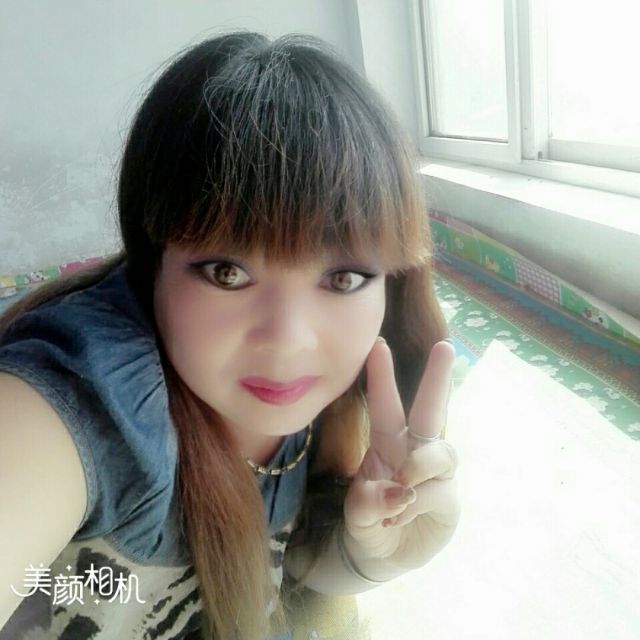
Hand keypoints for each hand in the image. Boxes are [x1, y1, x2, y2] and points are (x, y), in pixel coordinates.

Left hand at [342, 337, 459, 572]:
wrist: (382, 557)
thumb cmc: (366, 521)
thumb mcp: (356, 512)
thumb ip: (369, 502)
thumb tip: (401, 490)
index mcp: (387, 442)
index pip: (386, 405)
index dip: (382, 376)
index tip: (378, 344)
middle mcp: (414, 450)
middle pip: (431, 411)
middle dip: (437, 379)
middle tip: (444, 347)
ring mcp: (436, 474)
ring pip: (440, 451)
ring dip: (419, 464)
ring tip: (402, 484)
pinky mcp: (449, 499)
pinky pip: (438, 490)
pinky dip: (417, 502)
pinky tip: (400, 515)